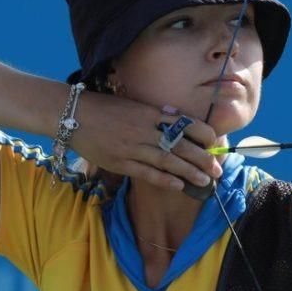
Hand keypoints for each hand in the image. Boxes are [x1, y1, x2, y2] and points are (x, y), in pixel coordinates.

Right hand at [66, 88, 224, 191]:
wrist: (72, 115)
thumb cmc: (104, 109)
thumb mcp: (133, 104)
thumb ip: (155, 114)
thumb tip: (177, 117)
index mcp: (149, 112)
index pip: (184, 123)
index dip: (202, 133)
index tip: (214, 142)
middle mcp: (144, 129)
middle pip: (180, 145)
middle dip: (202, 158)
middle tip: (218, 169)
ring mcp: (132, 147)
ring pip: (167, 161)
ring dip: (189, 172)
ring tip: (206, 180)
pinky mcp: (120, 162)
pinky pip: (147, 173)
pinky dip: (165, 180)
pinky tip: (179, 186)